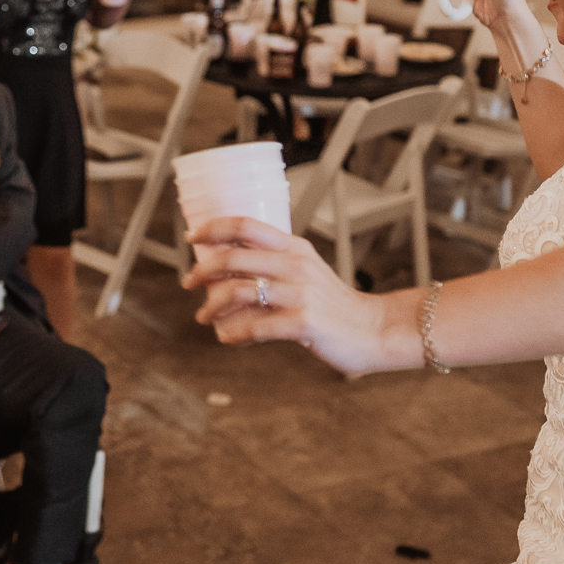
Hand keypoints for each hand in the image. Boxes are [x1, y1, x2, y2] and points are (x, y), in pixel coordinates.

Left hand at [182, 218, 403, 375]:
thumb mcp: (306, 272)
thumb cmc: (333, 305)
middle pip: (233, 257)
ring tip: (203, 316)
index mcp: (294, 247)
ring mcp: (300, 293)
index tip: (192, 238)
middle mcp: (295, 264)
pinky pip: (255, 326)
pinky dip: (234, 333)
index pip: (245, 225)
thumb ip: (274, 267)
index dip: (212, 228)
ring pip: (238, 292)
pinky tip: (227, 338)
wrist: (374, 330)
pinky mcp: (303, 322)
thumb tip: (226, 273)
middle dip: (202, 270)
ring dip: (212, 305)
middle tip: (188, 283)